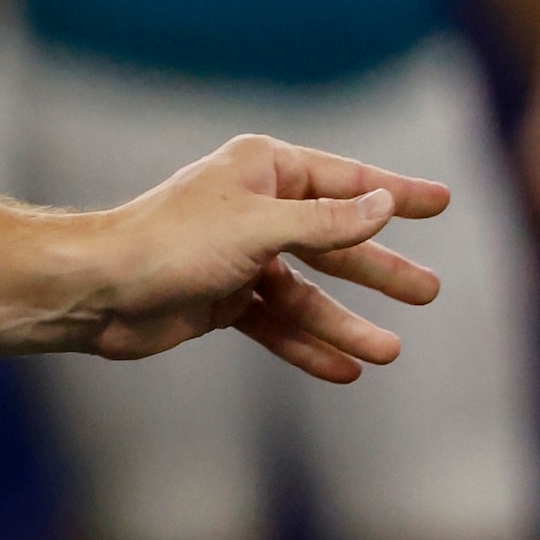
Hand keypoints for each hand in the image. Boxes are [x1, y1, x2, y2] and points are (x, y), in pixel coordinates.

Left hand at [81, 136, 447, 382]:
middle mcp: (254, 207)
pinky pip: (274, 322)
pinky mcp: (221, 299)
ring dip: (344, 322)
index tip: (443, 203)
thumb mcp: (259, 227)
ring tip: (389, 351)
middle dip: (378, 269)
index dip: (395, 194)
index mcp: (262, 170)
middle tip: (430, 292)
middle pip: (332, 241)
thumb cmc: (169, 244)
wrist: (96, 291)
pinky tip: (343, 369)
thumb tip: (382, 203)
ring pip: (305, 290)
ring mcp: (238, 257)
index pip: (345, 182)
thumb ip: (325, 221)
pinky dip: (305, 345)